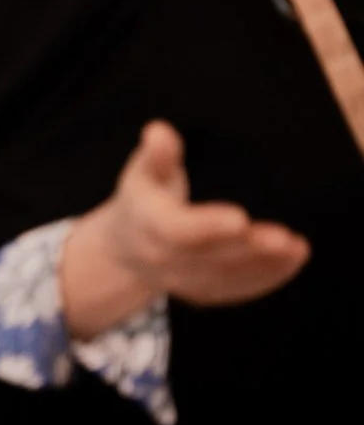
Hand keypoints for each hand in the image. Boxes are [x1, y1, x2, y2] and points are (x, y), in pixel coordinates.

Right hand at [61, 121, 309, 337]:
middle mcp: (162, 259)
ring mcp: (183, 281)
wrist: (127, 248)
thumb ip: (157, 154)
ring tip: (296, 247)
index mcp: (148, 225)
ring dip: (264, 264)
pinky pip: (237, 288)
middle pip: (208, 257)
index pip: (177, 230)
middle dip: (248, 249)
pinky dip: (268, 276)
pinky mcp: (204, 293)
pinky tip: (293, 259)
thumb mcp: (144, 172)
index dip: (208, 226)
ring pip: (227, 277)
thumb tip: (159, 130)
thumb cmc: (144, 198)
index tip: (240, 218)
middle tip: (284, 237)